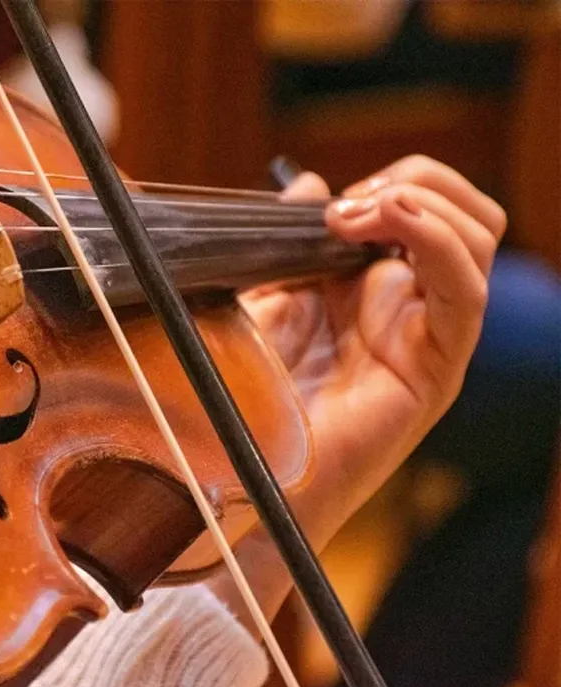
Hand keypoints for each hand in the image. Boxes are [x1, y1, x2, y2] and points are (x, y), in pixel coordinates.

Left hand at [241, 155, 505, 551]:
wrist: (246, 468)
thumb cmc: (247, 395)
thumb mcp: (258, 299)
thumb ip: (284, 240)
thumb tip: (310, 183)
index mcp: (372, 284)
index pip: (424, 204)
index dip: (389, 181)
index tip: (329, 200)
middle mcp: (411, 305)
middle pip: (465, 212)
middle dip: (416, 181)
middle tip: (349, 205)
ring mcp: (428, 334)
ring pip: (479, 238)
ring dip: (424, 204)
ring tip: (357, 217)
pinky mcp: (434, 369)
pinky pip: (465, 293)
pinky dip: (439, 242)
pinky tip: (391, 223)